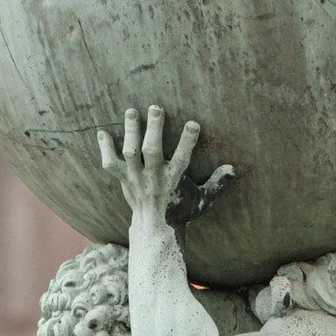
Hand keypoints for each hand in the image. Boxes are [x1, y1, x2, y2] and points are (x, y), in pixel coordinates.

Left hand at [97, 105, 234, 227]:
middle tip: (156, 107)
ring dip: (130, 131)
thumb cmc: (180, 210)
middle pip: (151, 151)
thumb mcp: (203, 199)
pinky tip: (102, 133)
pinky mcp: (124, 180)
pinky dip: (105, 149)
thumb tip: (233, 169)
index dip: (187, 141)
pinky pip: (110, 165)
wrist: (155, 228)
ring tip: (131, 111)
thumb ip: (217, 183)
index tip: (193, 123)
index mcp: (174, 180)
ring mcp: (136, 179)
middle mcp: (154, 178)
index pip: (182, 158)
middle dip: (153, 129)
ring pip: (130, 153)